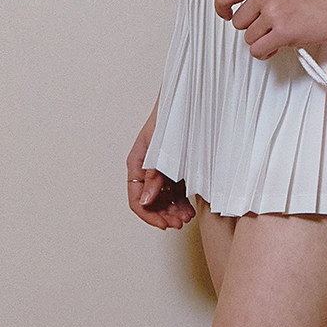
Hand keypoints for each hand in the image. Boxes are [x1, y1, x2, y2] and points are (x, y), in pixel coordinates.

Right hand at [127, 106, 193, 230]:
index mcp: (137, 163)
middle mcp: (147, 169)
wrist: (190, 101)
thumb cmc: (173, 119)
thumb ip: (154, 176)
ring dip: (173, 212)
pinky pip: (175, 192)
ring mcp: (162, 169)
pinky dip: (181, 203)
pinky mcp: (176, 168)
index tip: (164, 224)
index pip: (136, 199)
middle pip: (150, 202)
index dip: (148, 215)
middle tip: (179, 223)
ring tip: (187, 217)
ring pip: (164, 199)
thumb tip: (145, 201)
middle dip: (163, 215)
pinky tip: (190, 208)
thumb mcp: (162, 150)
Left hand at [214, 0, 326, 59]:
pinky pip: (258, 50)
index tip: (226, 14)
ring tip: (278, 31)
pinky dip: (266, 52)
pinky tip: (277, 44)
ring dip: (262, 39)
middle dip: (252, 26)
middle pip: (238, 22)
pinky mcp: (283, 31)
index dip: (221, 8)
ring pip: (248, 38)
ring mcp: (274, 12)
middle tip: (270, 22)